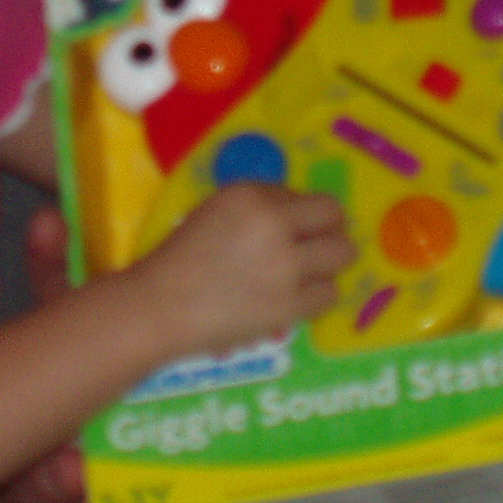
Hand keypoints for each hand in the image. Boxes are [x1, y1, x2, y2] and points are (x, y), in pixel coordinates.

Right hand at [131, 184, 353, 356]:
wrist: (160, 307)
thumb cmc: (182, 258)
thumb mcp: (217, 210)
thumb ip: (260, 205)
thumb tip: (299, 213)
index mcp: (252, 195)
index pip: (304, 195)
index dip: (304, 213)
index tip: (293, 228)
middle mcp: (275, 224)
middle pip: (334, 217)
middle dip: (330, 230)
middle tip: (316, 247)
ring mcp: (287, 266)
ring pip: (342, 255)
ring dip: (328, 263)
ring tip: (307, 274)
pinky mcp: (290, 305)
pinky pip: (330, 294)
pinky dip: (317, 295)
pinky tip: (296, 297)